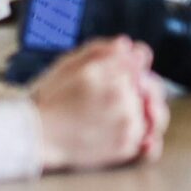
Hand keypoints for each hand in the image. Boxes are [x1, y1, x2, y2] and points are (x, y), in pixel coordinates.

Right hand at [32, 38, 168, 171]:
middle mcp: (121, 95)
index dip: (134, 62)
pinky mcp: (126, 145)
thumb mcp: (67, 63)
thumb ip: (100, 50)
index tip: (128, 68)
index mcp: (108, 71)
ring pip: (154, 111)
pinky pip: (151, 142)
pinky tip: (140, 136)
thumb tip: (127, 45)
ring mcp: (126, 121)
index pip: (139, 58)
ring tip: (123, 114)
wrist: (36, 135)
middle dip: (143, 85)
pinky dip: (149, 139)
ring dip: (145, 110)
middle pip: (152, 85)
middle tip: (125, 92)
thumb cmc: (50, 99)